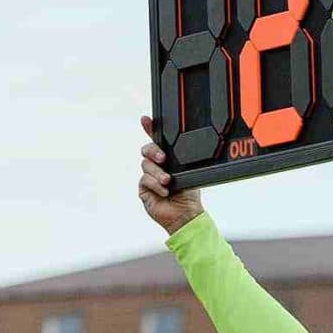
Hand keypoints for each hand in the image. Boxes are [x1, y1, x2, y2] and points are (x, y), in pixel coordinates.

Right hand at [139, 116, 202, 233]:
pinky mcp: (144, 188)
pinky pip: (145, 179)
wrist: (186, 213)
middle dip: (154, 151)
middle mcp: (157, 166)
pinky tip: (164, 192)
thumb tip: (177, 148)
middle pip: (147, 150)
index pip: (157, 141)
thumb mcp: (187, 172)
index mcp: (168, 159)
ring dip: (158, 173)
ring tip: (168, 182)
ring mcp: (149, 176)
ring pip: (146, 165)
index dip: (149, 128)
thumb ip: (180, 160)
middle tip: (163, 158)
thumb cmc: (189, 193)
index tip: (145, 119)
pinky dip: (156, 185)